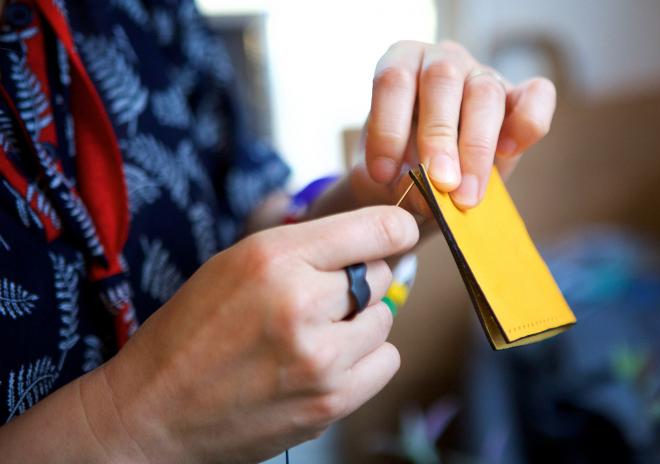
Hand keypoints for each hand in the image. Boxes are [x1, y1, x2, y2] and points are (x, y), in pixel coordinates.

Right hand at [80, 206, 418, 462]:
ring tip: (316, 335)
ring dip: (360, 324)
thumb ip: (307, 248)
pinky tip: (328, 362)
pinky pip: (386, 362)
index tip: (399, 234)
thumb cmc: (193, 331)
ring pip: (384, 320)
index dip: (396, 229)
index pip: (377, 228)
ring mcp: (319, 358)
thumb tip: (379, 241)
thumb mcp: (237, 262)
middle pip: (381, 275)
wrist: (153, 411)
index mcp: (274, 257)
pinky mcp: (329, 402)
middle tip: (324, 299)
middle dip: (360, 282)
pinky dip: (366, 360)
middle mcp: (301, 303)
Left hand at [351, 40, 555, 211]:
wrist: (430, 184)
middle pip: (443, 80)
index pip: (394, 81)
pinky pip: (537, 95)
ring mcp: (482, 75)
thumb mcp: (386, 183)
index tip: (383, 174)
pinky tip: (509, 153)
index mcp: (401, 66)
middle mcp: (442, 61)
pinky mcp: (519, 97)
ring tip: (467, 194)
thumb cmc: (399, 173)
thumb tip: (428, 195)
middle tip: (440, 184)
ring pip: (485, 92)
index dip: (388, 127)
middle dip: (439, 137)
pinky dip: (528, 122)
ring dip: (477, 147)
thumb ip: (399, 187)